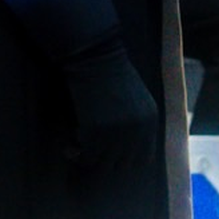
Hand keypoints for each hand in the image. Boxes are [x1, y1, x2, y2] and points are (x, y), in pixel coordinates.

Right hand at [60, 32, 159, 171]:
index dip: (125, 158)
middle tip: (92, 152)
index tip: (111, 154)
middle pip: (123, 163)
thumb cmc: (112, 71)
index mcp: (150, 122)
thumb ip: (138, 123)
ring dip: (90, 158)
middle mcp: (137, 131)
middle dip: (107, 159)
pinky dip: (77, 155)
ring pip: (104, 164)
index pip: (143, 157)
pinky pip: (87, 156)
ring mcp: (117, 133)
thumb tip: (127, 150)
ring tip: (77, 150)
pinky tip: (69, 147)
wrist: (94, 54)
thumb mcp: (137, 97)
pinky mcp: (95, 131)